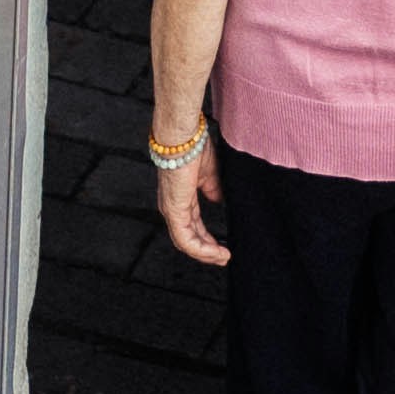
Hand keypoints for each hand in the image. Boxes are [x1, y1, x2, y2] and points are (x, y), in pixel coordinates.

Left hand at [158, 131, 229, 270]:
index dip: (207, 239)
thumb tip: (219, 200)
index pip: (192, 225)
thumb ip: (213, 189)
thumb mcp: (209, 172)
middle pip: (188, 238)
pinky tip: (217, 253)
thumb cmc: (193, 145)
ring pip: (186, 243)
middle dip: (207, 251)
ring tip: (223, 258)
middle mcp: (172, 206)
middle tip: (223, 258)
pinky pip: (185, 239)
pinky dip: (202, 250)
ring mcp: (171, 210)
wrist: (183, 135)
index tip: (222, 248)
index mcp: (180, 197)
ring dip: (205, 254)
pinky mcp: (173, 210)